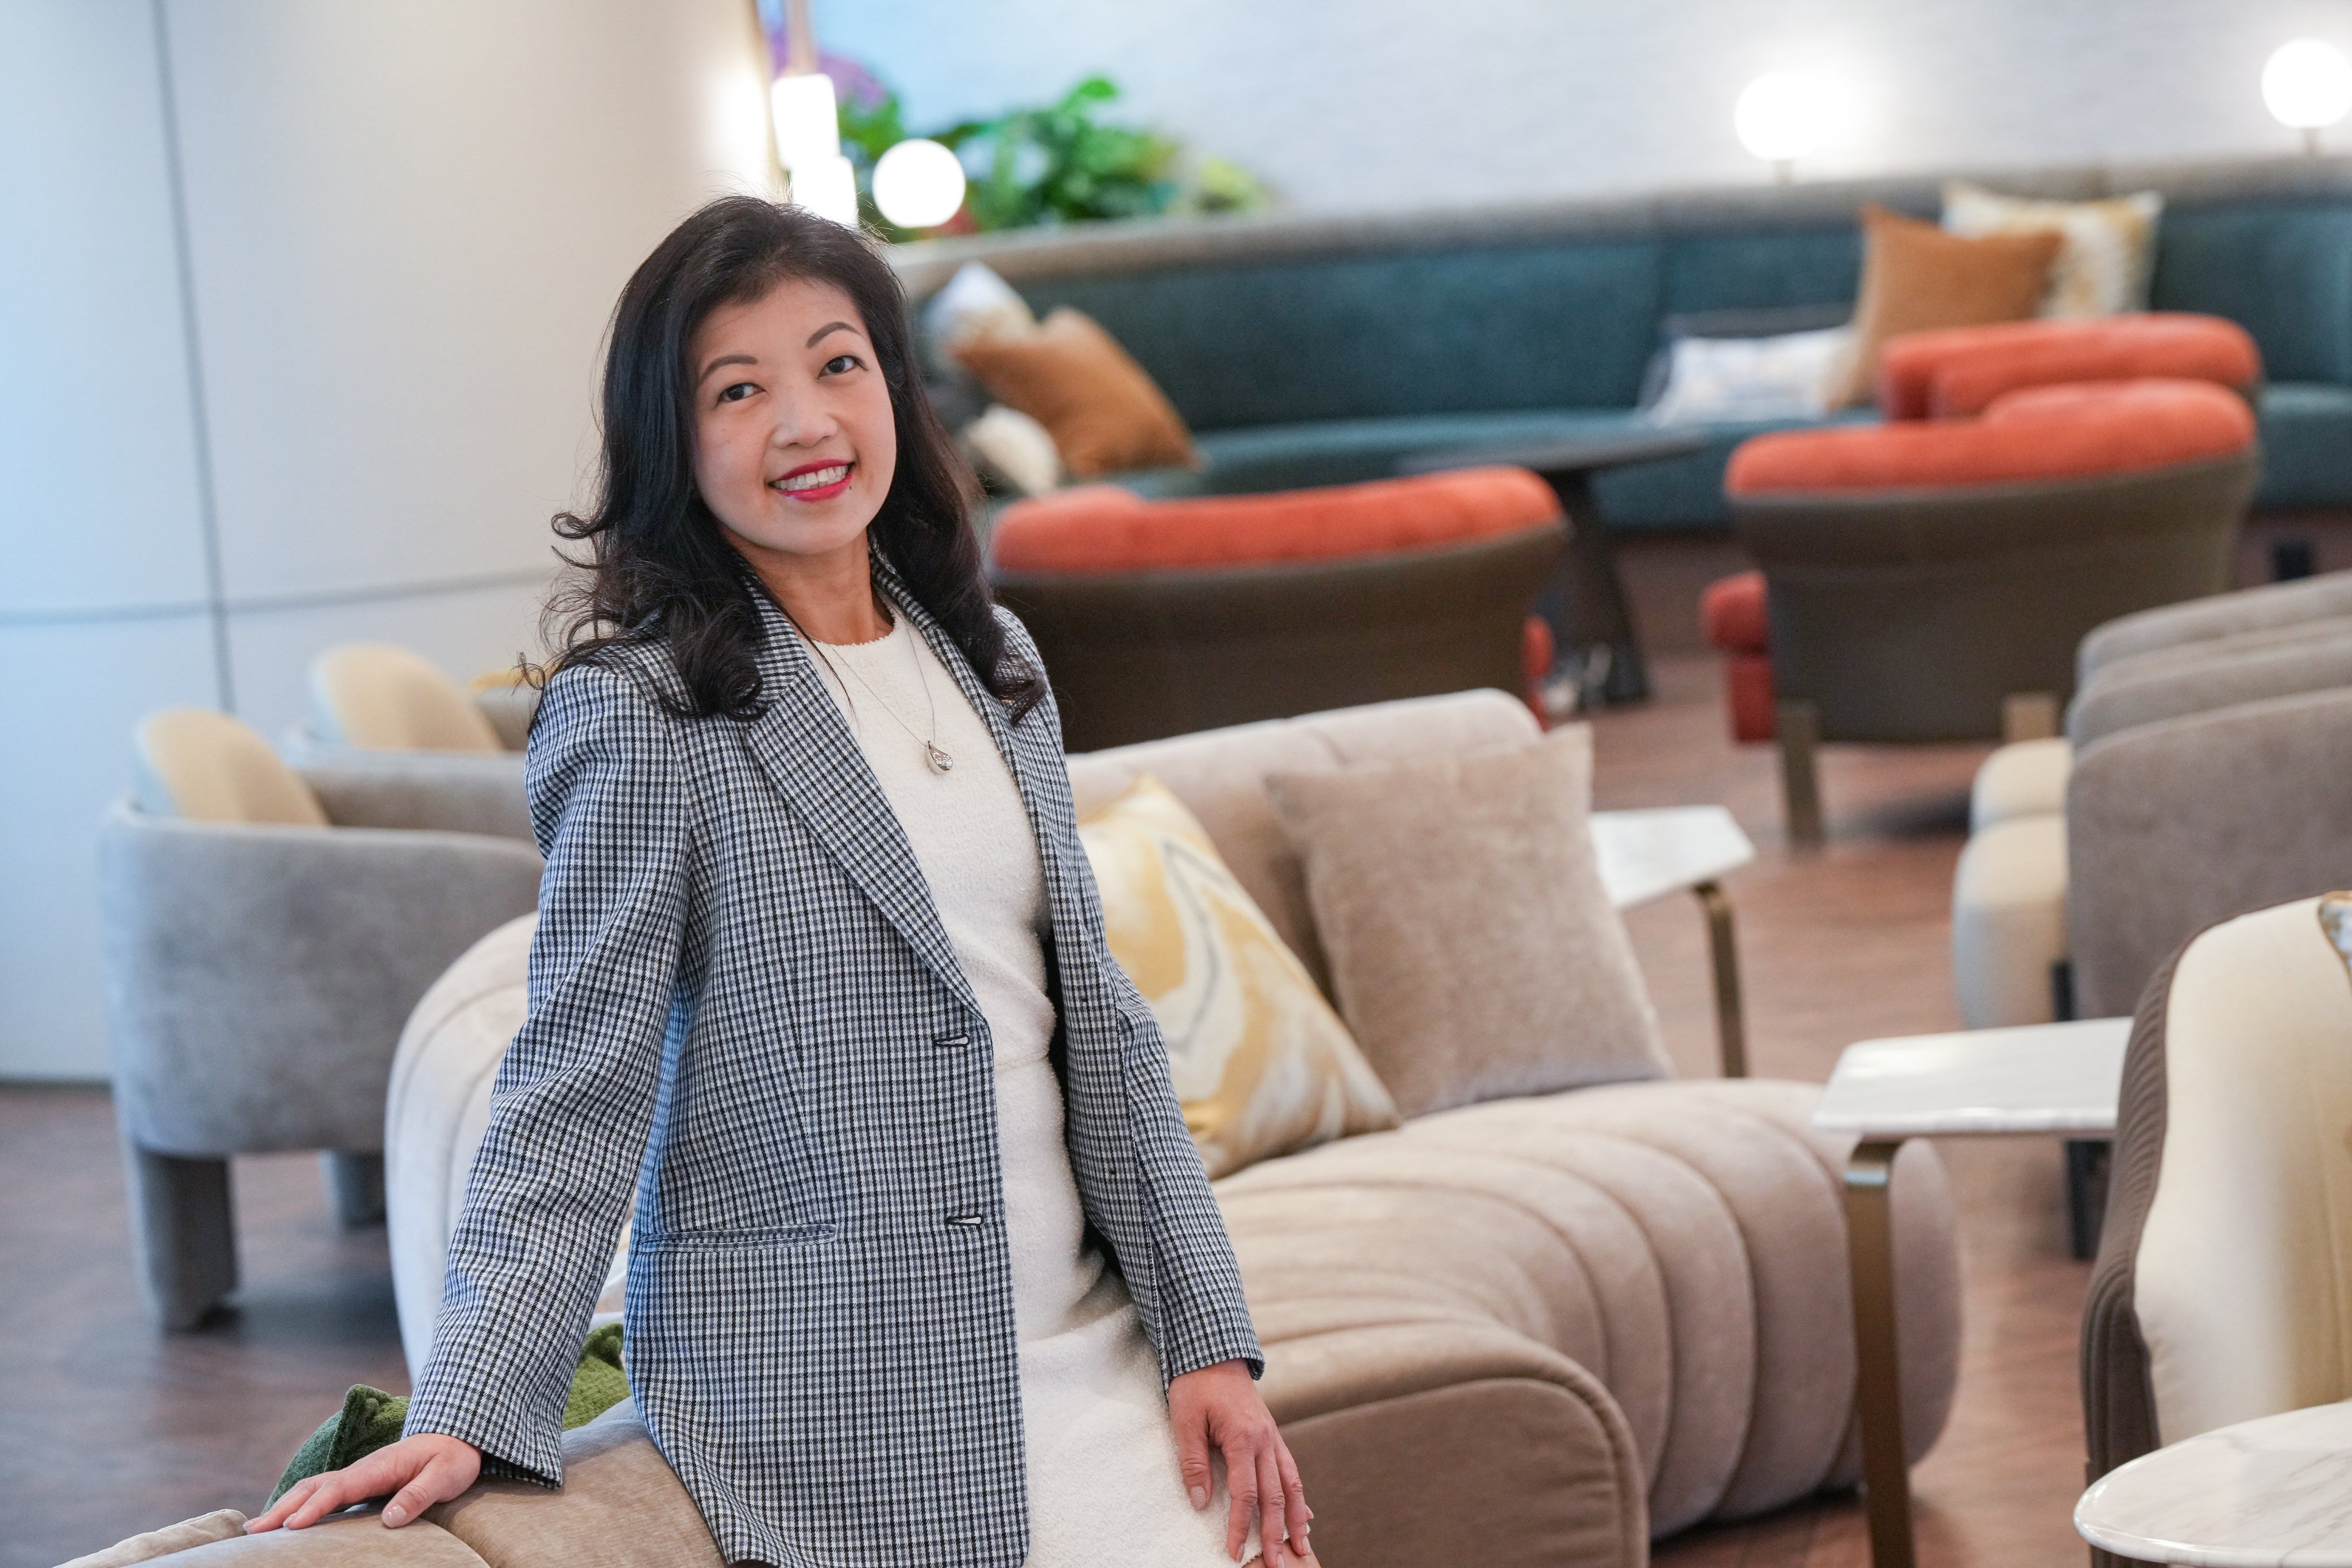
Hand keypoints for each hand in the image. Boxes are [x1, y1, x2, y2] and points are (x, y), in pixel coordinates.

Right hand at [245, 1433, 481, 1532]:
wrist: (458, 1438)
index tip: (291, 1526)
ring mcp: (359, 1475)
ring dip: (285, 1506)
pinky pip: (324, 1494)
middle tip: (253, 1532)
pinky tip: (286, 1522)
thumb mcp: (447, 1476)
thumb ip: (420, 1495)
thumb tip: (390, 1519)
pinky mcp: (360, 1484)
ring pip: (313, 1488)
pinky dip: (300, 1504)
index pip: (340, 1487)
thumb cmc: (452, 1458)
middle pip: (315, 1486)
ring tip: (255, 1529)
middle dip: (283, 1507)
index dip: (314, 1507)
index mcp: (380, 1466)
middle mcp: (363, 1469)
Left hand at [1168, 1360, 1313, 1563]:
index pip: (1245, 1494)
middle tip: (1277, 1565)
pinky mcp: (1272, 1434)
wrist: (1212, 1351)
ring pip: (1291, 1484)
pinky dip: (1298, 1494)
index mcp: (1243, 1437)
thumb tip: (1201, 1503)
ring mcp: (1272, 1436)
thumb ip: (1194, 1463)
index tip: (1234, 1551)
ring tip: (1301, 1547)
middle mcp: (1264, 1439)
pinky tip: (1303, 1513)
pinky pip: (1291, 1469)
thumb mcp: (1185, 1421)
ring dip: (1296, 1518)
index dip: (1240, 1526)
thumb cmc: (1195, 1385)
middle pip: (1275, 1495)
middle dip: (1275, 1533)